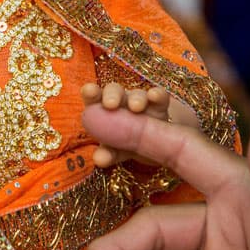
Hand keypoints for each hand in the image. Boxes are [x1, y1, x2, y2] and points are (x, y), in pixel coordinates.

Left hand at [80, 82, 197, 167]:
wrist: (157, 144)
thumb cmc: (128, 143)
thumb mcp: (117, 151)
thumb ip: (108, 154)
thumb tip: (98, 159)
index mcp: (104, 110)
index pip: (94, 97)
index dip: (91, 92)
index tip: (88, 91)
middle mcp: (121, 101)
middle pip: (115, 90)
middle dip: (112, 94)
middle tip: (110, 104)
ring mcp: (143, 102)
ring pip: (137, 94)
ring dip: (136, 98)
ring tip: (136, 107)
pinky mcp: (161, 105)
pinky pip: (160, 97)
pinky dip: (157, 95)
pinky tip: (155, 95)